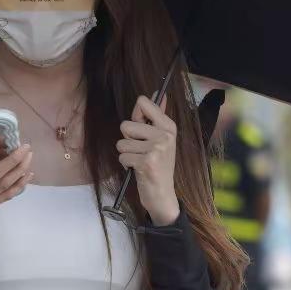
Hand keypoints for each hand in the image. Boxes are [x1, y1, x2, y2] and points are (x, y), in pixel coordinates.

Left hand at [116, 95, 179, 226]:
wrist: (162, 194)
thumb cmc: (158, 165)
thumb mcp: (161, 139)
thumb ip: (155, 117)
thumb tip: (157, 94)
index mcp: (169, 126)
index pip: (143, 103)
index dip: (135, 116)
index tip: (141, 129)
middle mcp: (165, 135)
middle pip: (126, 125)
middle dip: (127, 139)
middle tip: (140, 150)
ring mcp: (157, 148)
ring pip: (122, 142)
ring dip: (126, 154)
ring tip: (139, 160)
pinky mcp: (147, 162)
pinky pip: (122, 156)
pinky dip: (126, 165)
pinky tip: (138, 169)